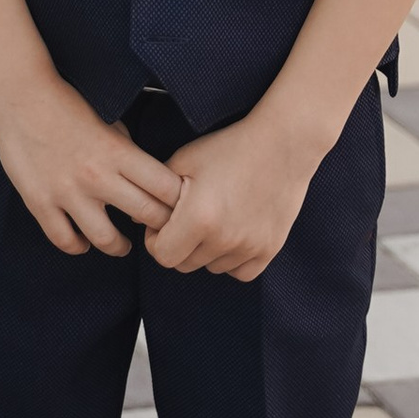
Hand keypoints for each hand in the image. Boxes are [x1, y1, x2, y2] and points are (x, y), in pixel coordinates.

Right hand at [0, 69, 183, 259]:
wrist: (18, 94)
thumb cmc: (66, 103)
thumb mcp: (108, 121)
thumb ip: (128, 151)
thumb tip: (147, 178)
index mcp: (118, 151)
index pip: (167, 188)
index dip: (179, 202)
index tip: (177, 206)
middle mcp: (97, 175)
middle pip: (148, 216)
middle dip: (160, 227)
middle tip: (157, 231)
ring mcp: (67, 192)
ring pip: (107, 240)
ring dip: (120, 247)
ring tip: (122, 245)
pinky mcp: (40, 202)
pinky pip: (65, 240)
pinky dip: (79, 246)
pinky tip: (84, 241)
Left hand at [144, 106, 318, 281]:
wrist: (282, 145)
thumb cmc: (228, 148)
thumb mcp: (184, 161)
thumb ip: (155, 192)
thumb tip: (136, 221)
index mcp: (198, 218)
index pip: (162, 255)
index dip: (156, 240)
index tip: (163, 222)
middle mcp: (224, 239)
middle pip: (185, 264)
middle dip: (179, 245)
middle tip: (187, 219)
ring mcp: (249, 247)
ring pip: (211, 267)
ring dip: (206, 251)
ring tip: (214, 218)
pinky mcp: (270, 250)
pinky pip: (240, 272)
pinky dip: (232, 259)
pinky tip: (232, 233)